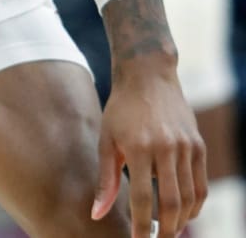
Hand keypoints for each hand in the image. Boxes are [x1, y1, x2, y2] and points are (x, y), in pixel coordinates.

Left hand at [91, 63, 206, 237]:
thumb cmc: (120, 110)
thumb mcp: (106, 139)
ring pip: (190, 198)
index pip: (143, 198)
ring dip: (181, 221)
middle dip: (166, 230)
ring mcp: (187, 147)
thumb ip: (104, 179)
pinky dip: (195, 205)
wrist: (148, 76)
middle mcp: (166, 148)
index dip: (141, 225)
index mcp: (138, 147)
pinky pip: (201, 185)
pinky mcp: (199, 146)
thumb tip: (97, 214)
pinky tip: (182, 214)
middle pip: (172, 203)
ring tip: (168, 231)